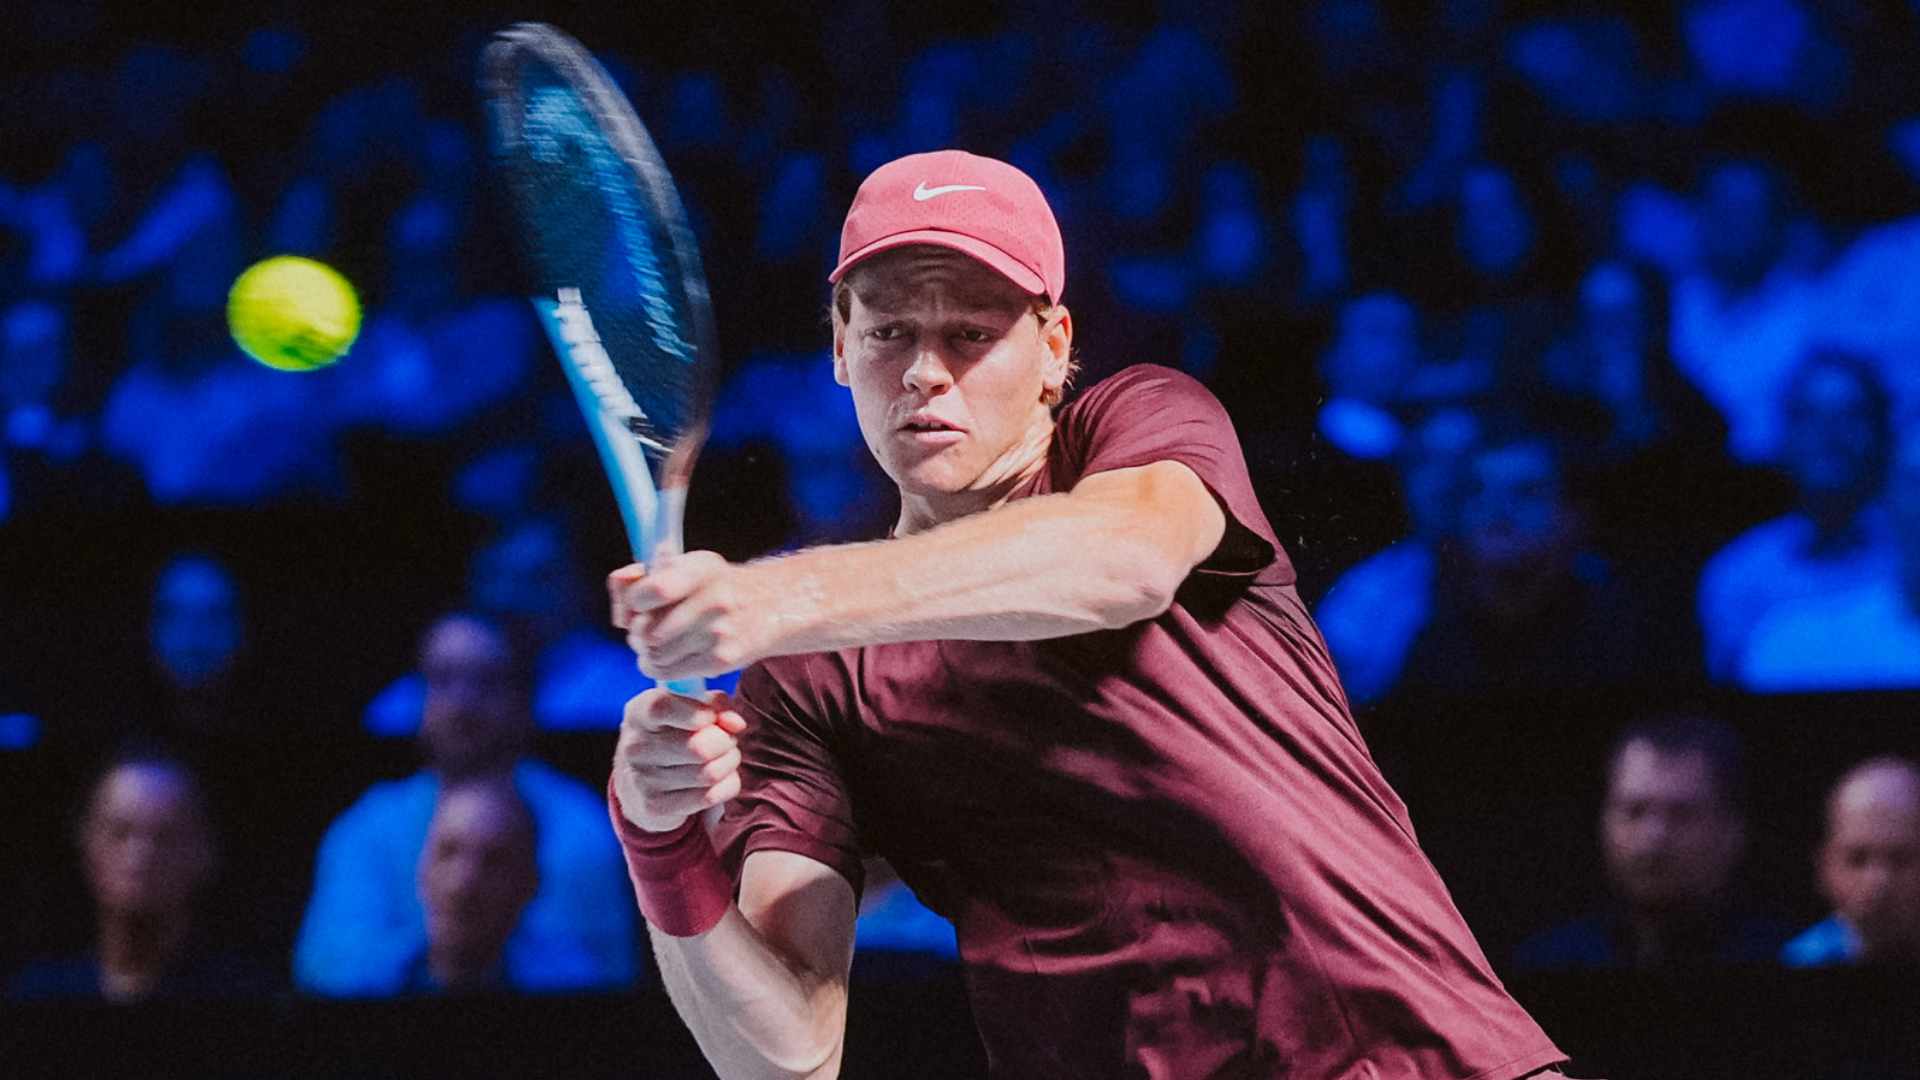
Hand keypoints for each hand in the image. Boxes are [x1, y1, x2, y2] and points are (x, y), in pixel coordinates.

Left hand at [608, 553, 769, 681]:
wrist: (769, 607)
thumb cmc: (712, 587)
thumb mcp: (684, 568)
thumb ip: (640, 576)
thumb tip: (619, 584)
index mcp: (702, 568)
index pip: (653, 589)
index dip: (635, 600)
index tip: (642, 601)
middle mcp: (716, 599)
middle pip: (648, 629)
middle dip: (638, 631)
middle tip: (647, 627)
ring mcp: (721, 632)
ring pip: (655, 654)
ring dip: (648, 651)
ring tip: (661, 641)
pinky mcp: (723, 661)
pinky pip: (669, 671)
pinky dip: (660, 667)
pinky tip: (671, 655)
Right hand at [612, 688, 748, 833]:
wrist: (640, 783)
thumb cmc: (675, 734)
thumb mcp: (689, 709)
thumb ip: (715, 705)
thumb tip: (736, 724)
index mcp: (639, 713)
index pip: (662, 708)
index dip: (696, 712)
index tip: (711, 717)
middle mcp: (635, 747)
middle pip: (700, 747)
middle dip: (725, 742)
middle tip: (726, 741)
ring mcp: (643, 780)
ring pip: (711, 773)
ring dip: (729, 764)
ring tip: (723, 758)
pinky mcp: (657, 807)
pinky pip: (711, 796)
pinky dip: (726, 786)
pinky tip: (719, 780)